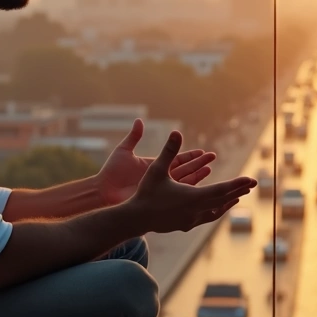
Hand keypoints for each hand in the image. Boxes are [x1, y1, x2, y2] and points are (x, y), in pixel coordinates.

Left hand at [97, 119, 216, 205]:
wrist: (103, 192)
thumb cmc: (111, 172)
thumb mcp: (124, 151)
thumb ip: (134, 136)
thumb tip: (140, 120)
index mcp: (153, 164)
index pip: (176, 158)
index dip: (190, 155)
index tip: (202, 151)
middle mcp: (159, 176)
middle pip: (183, 168)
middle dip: (198, 163)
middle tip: (213, 157)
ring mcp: (159, 187)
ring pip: (183, 180)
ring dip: (197, 174)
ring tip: (210, 169)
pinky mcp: (157, 196)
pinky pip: (176, 192)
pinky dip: (188, 188)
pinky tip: (199, 184)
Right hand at [126, 130, 256, 233]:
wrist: (135, 219)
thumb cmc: (145, 193)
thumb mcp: (157, 169)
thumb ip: (168, 150)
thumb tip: (176, 131)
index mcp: (192, 198)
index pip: (221, 190)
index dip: (237, 184)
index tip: (251, 179)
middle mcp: (195, 211)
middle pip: (222, 200)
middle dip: (238, 190)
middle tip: (253, 184)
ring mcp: (191, 220)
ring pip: (216, 211)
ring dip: (228, 202)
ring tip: (239, 196)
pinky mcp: (185, 225)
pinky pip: (207, 217)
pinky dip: (216, 210)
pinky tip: (217, 207)